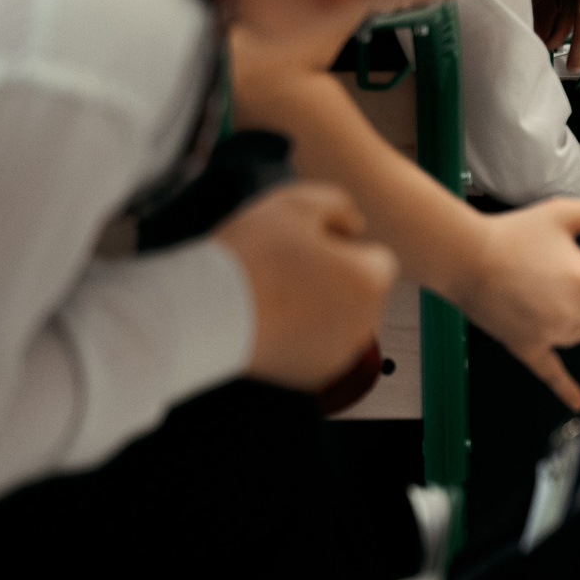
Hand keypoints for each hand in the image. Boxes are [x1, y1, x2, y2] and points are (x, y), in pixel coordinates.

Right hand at [212, 182, 398, 390]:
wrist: (203, 315)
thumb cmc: (251, 255)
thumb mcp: (296, 203)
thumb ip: (338, 205)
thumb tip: (355, 225)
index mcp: (371, 282)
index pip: (376, 257)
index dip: (342, 246)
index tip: (304, 246)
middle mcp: (367, 323)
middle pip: (360, 290)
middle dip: (335, 278)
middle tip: (284, 268)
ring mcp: (342, 353)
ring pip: (339, 319)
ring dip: (318, 306)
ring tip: (272, 293)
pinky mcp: (315, 375)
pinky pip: (317, 346)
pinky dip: (300, 335)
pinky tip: (269, 320)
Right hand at [459, 194, 579, 406]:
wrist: (463, 257)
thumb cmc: (513, 232)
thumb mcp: (563, 214)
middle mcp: (575, 312)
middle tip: (554, 271)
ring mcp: (551, 334)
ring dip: (575, 319)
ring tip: (542, 292)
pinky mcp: (528, 347)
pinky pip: (552, 373)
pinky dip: (566, 389)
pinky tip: (579, 403)